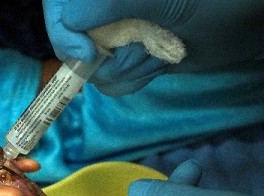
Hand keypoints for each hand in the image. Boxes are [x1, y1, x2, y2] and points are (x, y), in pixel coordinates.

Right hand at [43, 0, 263, 95]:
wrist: (247, 25)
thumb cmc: (215, 3)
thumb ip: (107, 3)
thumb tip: (70, 24)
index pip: (59, 9)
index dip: (64, 33)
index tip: (91, 53)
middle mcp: (102, 11)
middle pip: (70, 42)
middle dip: (107, 56)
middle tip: (144, 48)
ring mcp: (113, 33)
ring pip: (90, 66)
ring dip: (126, 68)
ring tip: (157, 53)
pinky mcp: (126, 55)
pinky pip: (109, 80)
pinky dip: (132, 79)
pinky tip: (156, 63)